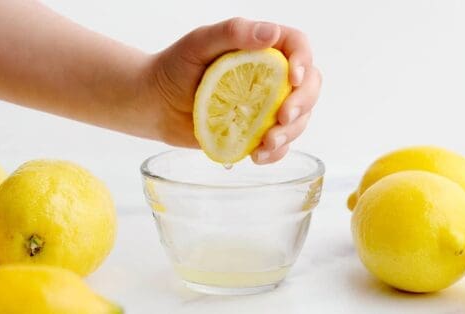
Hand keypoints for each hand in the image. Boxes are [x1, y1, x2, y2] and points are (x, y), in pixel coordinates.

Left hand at [148, 17, 320, 163]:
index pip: (298, 47)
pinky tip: (258, 156)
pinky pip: (281, 144)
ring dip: (290, 133)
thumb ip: (233, 33)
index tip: (293, 79)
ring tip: (265, 144)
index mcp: (262, 48)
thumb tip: (271, 34)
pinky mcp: (256, 131)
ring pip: (299, 119)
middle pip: (309, 86)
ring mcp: (266, 106)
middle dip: (303, 104)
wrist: (156, 103)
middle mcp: (270, 76)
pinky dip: (276, 153)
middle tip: (282, 118)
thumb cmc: (175, 66)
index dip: (304, 61)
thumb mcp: (200, 42)